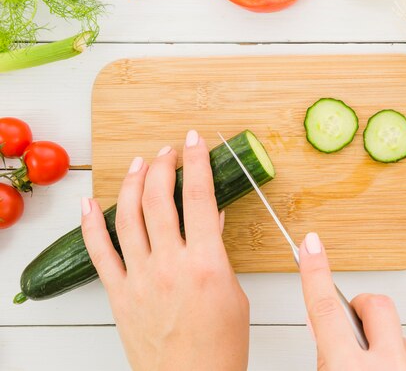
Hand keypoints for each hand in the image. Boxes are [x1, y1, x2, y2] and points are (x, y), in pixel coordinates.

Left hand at [81, 130, 248, 370]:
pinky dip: (90, 225)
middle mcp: (169, 265)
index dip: (197, 162)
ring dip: (131, 183)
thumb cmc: (220, 346)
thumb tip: (210, 218)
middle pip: (158, 199)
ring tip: (139, 163)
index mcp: (206, 264)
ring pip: (127, 217)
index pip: (199, 198)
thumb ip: (219, 250)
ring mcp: (140, 279)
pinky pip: (99, 253)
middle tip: (168, 151)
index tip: (195, 142)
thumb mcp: (234, 293)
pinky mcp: (119, 295)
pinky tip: (89, 203)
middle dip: (162, 166)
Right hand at [299, 233, 405, 370]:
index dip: (316, 271)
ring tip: (371, 367)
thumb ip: (325, 358)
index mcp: (349, 369)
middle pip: (375, 304)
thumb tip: (322, 329)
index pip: (326, 308)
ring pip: (399, 332)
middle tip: (350, 326)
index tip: (312, 245)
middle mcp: (388, 366)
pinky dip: (402, 360)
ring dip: (383, 342)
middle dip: (360, 306)